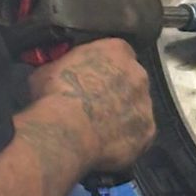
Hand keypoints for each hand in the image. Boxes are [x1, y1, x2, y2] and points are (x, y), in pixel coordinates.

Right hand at [27, 38, 156, 178]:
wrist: (66, 129)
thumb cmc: (55, 96)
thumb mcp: (48, 70)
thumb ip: (62, 68)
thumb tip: (54, 74)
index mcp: (116, 51)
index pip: (118, 53)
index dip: (105, 67)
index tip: (94, 77)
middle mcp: (138, 74)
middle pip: (132, 80)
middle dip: (118, 91)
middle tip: (97, 104)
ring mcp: (145, 104)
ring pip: (138, 108)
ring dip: (124, 116)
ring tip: (101, 128)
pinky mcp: (147, 132)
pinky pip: (140, 135)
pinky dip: (128, 140)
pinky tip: (109, 145)